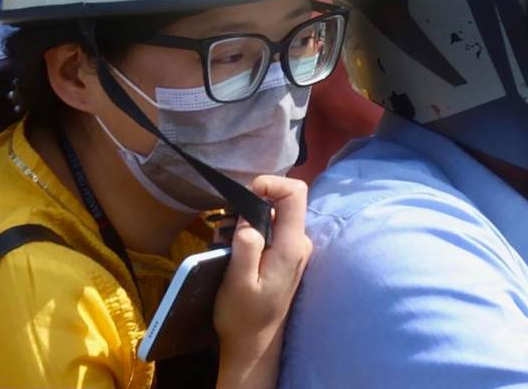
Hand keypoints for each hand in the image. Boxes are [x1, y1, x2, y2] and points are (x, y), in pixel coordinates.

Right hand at [213, 176, 312, 388]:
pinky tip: (236, 251)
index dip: (270, 184)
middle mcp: (300, 242)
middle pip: (282, 200)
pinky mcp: (287, 254)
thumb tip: (249, 222)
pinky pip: (271, 229)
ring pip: (273, 214)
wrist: (254, 343)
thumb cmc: (243, 316)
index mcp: (291, 246)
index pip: (295, 192)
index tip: (244, 196)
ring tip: (228, 243)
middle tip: (227, 229)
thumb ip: (246, 248)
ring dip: (248, 220)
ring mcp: (295, 248)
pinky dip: (252, 231)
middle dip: (251, 205)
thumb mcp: (238, 283)